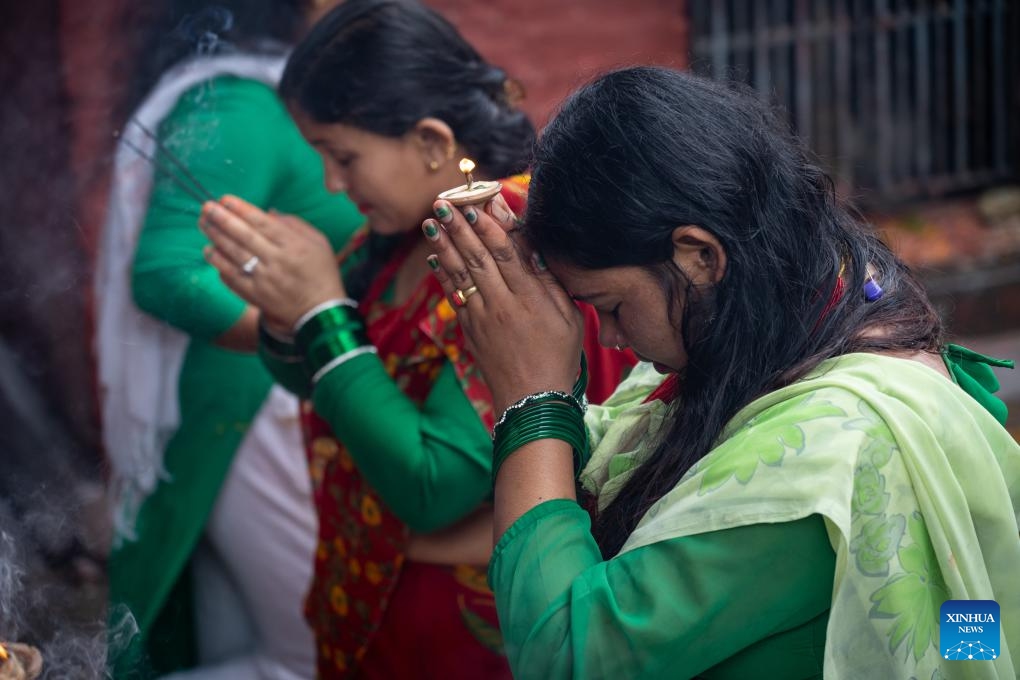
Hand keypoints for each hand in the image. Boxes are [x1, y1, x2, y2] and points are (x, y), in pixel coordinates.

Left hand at [201, 195, 344, 329]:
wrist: (321, 312)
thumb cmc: (322, 273)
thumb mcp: (319, 243)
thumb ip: (295, 224)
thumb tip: (268, 212)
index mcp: (295, 246)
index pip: (263, 223)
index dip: (242, 210)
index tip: (225, 199)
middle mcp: (277, 261)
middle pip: (245, 237)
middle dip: (223, 220)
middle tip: (206, 207)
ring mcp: (265, 280)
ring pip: (235, 255)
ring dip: (216, 238)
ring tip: (203, 224)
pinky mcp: (256, 296)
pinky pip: (232, 278)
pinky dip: (219, 264)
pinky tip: (209, 251)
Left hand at [423, 196, 582, 414]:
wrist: (531, 401)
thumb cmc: (558, 357)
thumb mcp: (570, 319)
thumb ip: (551, 283)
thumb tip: (534, 249)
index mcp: (530, 300)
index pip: (506, 255)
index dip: (489, 228)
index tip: (476, 205)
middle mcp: (502, 306)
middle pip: (477, 259)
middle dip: (459, 229)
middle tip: (443, 203)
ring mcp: (482, 319)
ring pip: (460, 275)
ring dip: (444, 246)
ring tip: (431, 223)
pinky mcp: (470, 331)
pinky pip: (454, 296)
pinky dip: (443, 275)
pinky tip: (435, 257)